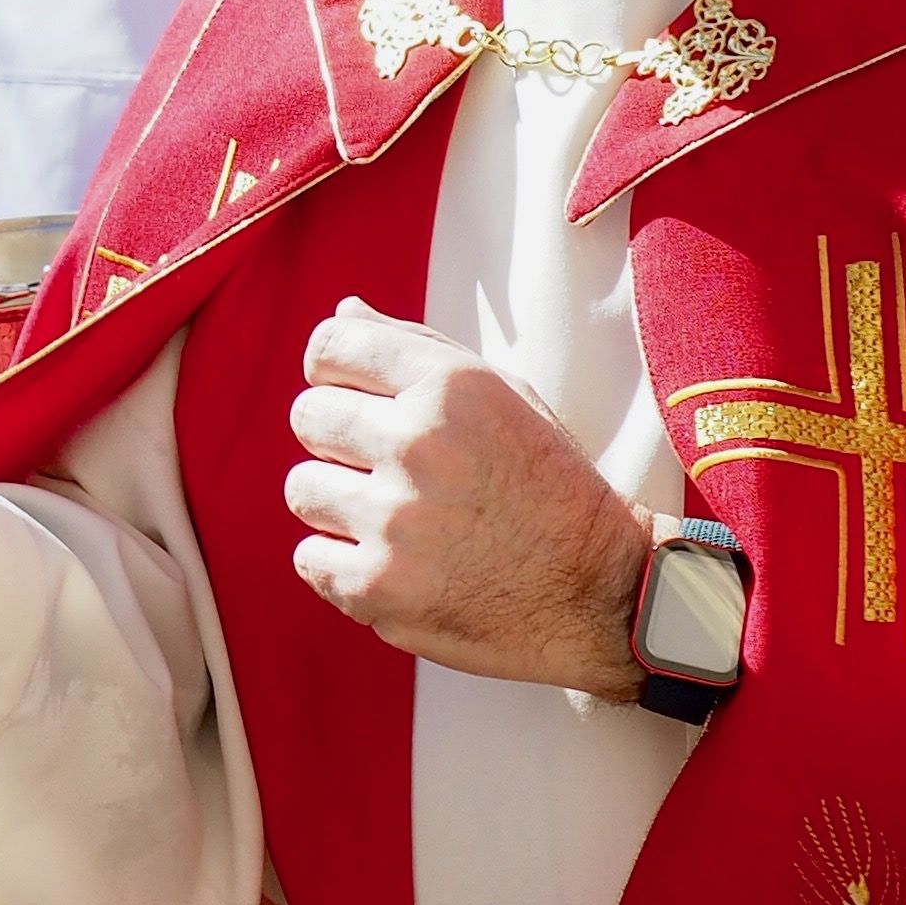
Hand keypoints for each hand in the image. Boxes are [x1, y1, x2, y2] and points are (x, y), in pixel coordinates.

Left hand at [282, 304, 649, 698]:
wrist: (603, 592)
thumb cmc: (550, 486)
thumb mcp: (505, 396)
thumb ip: (418, 348)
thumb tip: (342, 312)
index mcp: (451, 387)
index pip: (331, 345)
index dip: (331, 370)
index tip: (348, 393)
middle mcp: (419, 444)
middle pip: (308, 417)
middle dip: (336, 440)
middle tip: (384, 468)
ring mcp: (395, 520)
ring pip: (302, 490)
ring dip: (338, 506)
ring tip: (396, 521)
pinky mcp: (378, 587)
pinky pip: (309, 559)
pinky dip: (343, 566)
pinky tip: (397, 565)